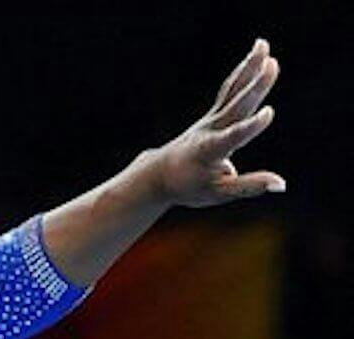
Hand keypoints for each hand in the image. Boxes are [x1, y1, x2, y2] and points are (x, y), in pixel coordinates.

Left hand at [149, 38, 285, 207]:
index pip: (233, 137)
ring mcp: (212, 119)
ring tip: (263, 45)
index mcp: (212, 150)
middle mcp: (211, 130)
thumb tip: (282, 185)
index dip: (251, 126)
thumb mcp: (218, 193)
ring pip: (233, 91)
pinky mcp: (214, 114)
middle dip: (255, 86)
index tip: (268, 113)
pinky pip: (231, 90)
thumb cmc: (189, 187)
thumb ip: (249, 186)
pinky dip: (243, 72)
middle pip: (237, 105)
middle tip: (272, 64)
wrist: (159, 174)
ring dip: (249, 68)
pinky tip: (258, 53)